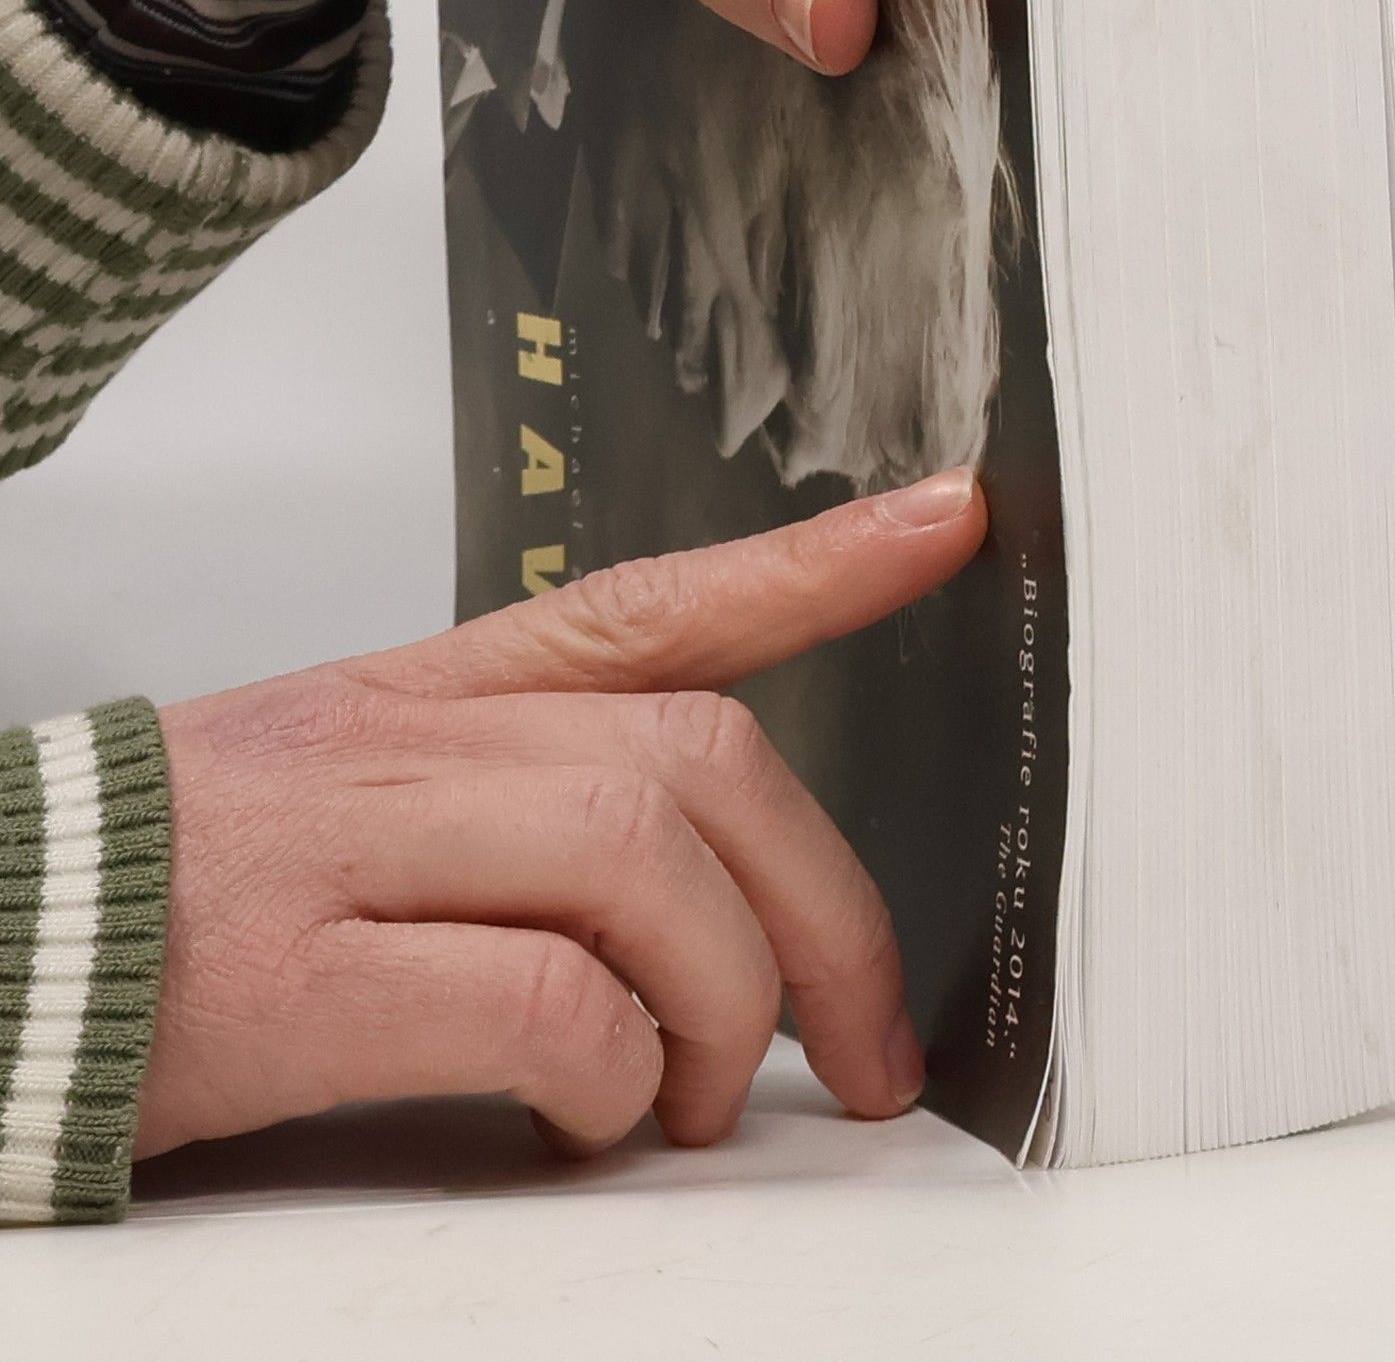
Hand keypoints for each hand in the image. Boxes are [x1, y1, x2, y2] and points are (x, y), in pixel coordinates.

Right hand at [135, 469, 986, 1160]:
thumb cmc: (211, 871)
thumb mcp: (381, 782)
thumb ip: (547, 800)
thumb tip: (732, 889)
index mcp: (448, 691)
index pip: (660, 599)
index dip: (816, 560)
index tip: (945, 518)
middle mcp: (418, 741)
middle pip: (701, 761)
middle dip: (825, 907)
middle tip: (862, 1037)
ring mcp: (357, 847)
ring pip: (641, 859)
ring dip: (723, 998)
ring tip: (702, 1093)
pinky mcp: (297, 981)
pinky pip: (537, 998)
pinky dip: (605, 1068)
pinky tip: (588, 1114)